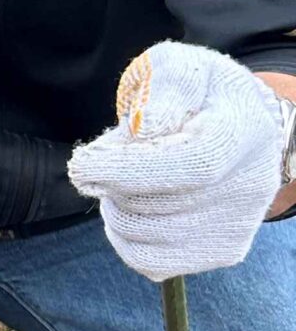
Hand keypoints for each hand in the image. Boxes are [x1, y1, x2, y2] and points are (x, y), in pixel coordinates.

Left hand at [68, 41, 285, 280]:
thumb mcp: (182, 68)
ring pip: (144, 236)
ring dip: (116, 208)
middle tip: (112, 159)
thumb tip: (142, 129)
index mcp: (242, 134)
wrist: (246, 130)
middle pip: (155, 203)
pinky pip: (150, 262)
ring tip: (127, 181)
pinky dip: (125, 237)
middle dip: (113, 183)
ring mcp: (237, 224)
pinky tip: (134, 209)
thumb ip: (164, 88)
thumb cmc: (203, 95)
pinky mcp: (223, 251)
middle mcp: (249, 185)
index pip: (189, 165)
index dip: (127, 169)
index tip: (81, 165)